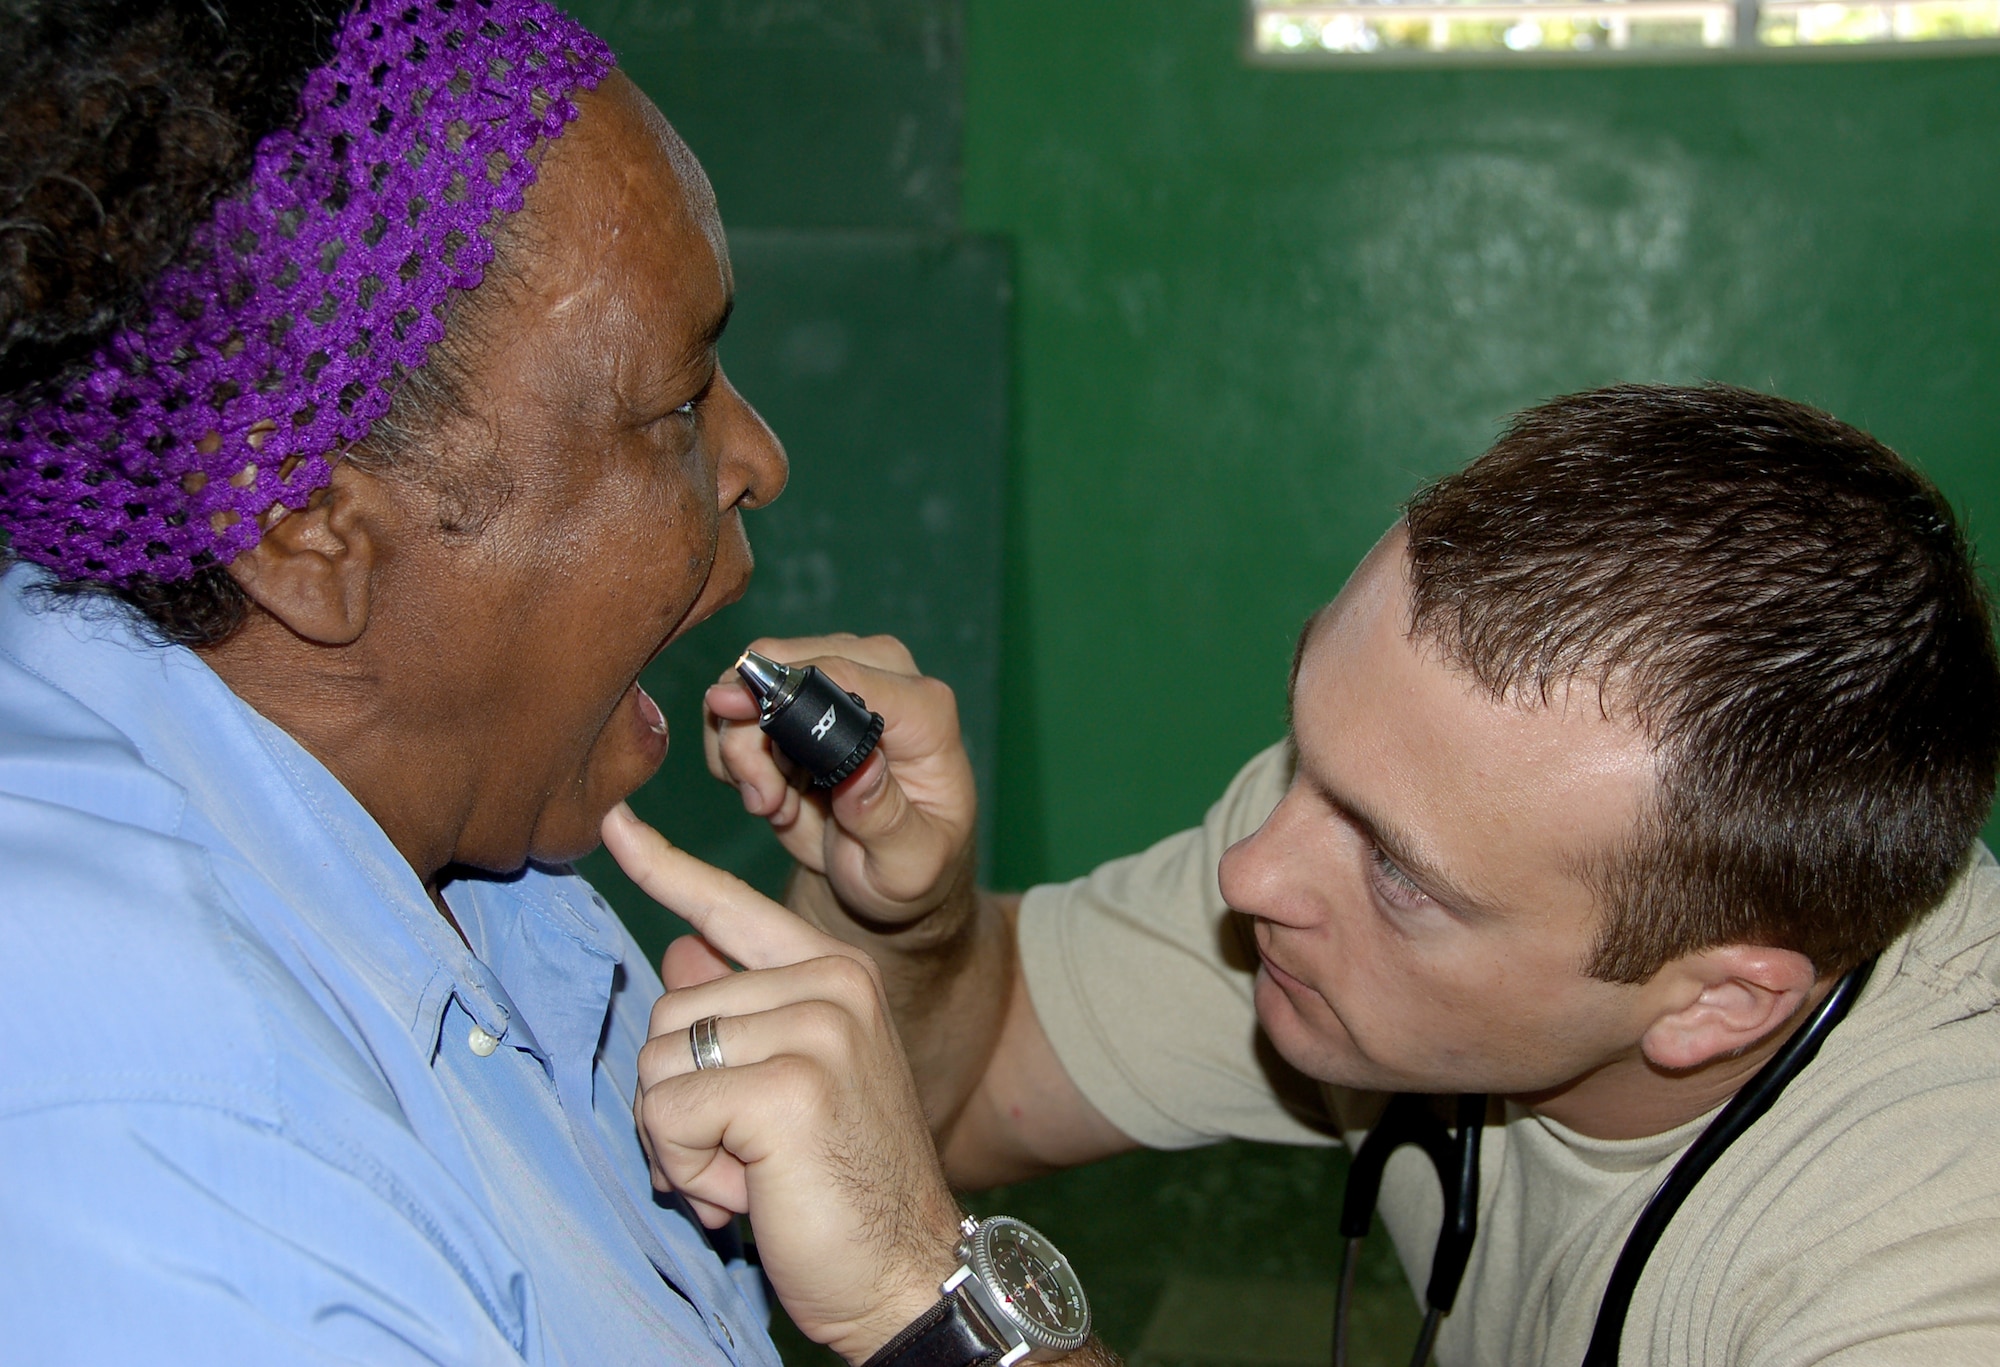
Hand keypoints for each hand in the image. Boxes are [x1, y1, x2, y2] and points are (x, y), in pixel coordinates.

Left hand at [601, 803, 962, 1364]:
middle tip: (747, 1156)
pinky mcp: (788, 1087)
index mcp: (834, 974)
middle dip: (682, 1102)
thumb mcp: (792, 1083)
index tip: (614, 822)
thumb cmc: (841, 1186)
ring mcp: (815, 1029)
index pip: (729, 910)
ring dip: (682, 1141)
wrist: (903, 1272)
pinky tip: (748, 1193)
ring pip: (659, 1064)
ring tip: (751, 1174)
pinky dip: (688, 1169)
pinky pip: (668, 1113)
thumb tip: (679, 949)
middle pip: (668, 1013)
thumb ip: (742, 1014)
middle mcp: (831, 984)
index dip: (664, 868)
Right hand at [705, 634, 975, 926]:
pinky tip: (768, 793)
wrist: (889, 868)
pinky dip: (737, 753)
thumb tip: (862, 768)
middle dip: (752, 736)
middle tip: (765, 804)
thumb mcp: (910, 863)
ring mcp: (839, 678)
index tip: (730, 718)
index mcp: (924, 713)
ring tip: (774, 807)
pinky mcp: (801, 693)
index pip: (841, 674)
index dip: (781, 691)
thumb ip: (885, 818)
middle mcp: (884, 677)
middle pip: (783, 667)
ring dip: (743, 753)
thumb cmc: (912, 865)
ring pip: (750, 682)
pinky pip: (739, 705)